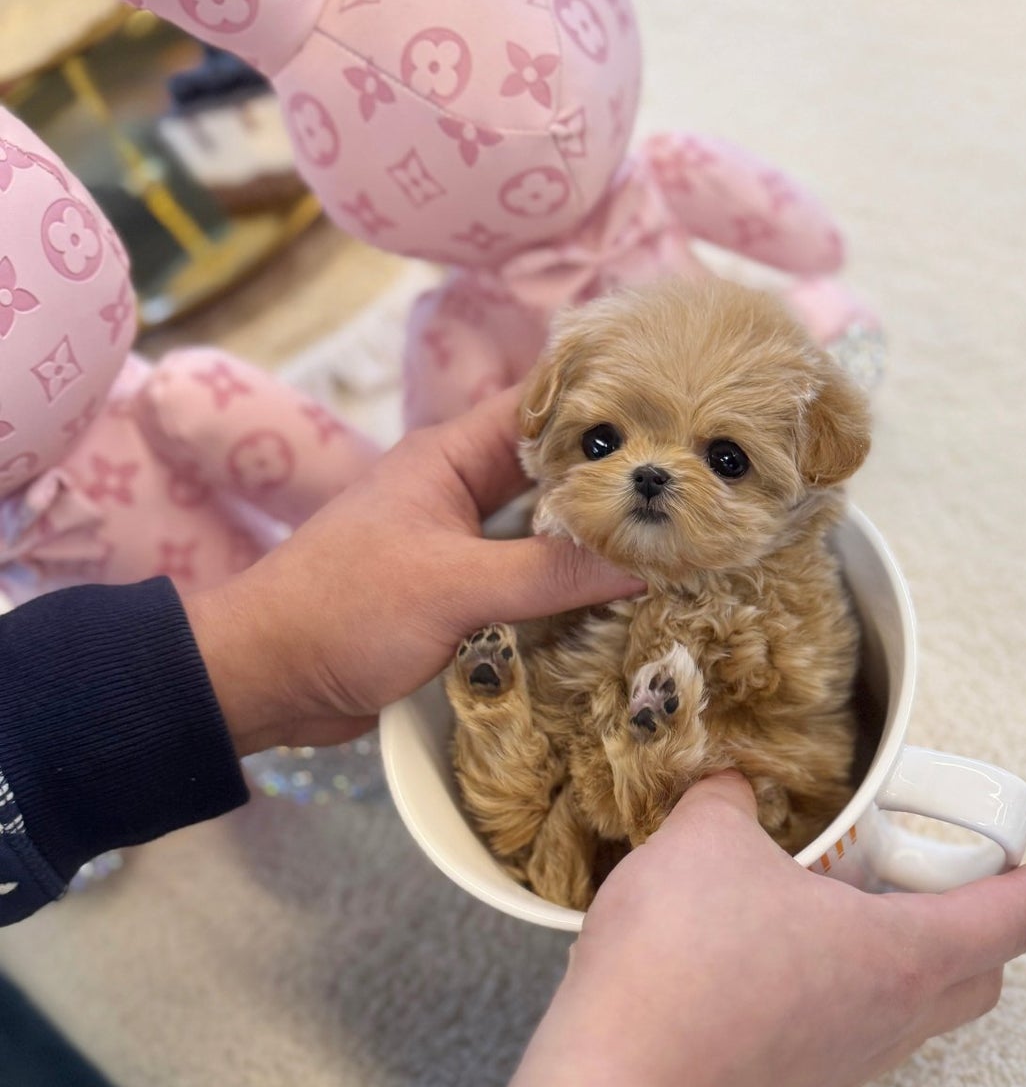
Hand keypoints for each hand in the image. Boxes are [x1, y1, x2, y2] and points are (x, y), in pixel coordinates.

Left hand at [187, 389, 639, 754]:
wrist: (263, 679)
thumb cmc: (342, 611)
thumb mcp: (454, 587)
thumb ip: (550, 574)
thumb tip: (646, 560)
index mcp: (450, 458)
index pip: (544, 408)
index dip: (609, 407)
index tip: (682, 414)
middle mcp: (459, 492)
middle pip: (557, 473)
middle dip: (620, 483)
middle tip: (701, 491)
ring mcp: (459, 546)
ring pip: (546, 531)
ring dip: (598, 542)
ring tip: (682, 544)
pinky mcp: (458, 598)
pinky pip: (529, 583)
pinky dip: (570, 591)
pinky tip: (625, 603)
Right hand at [473, 775, 1025, 1086]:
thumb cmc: (681, 966)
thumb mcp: (705, 843)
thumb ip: (733, 802)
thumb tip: (737, 787)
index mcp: (905, 954)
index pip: (1014, 916)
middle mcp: (892, 1018)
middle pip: (979, 973)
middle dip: (987, 921)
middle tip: (945, 869)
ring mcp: (845, 1063)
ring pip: (918, 1009)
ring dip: (912, 956)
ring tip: (852, 900)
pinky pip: (854, 1030)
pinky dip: (850, 986)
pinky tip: (786, 952)